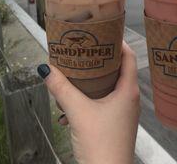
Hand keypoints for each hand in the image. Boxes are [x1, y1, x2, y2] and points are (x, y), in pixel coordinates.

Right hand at [38, 42, 139, 163]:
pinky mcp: (115, 122)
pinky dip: (89, 99)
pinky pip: (103, 102)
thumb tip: (46, 69)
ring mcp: (123, 112)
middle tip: (85, 49)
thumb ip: (61, 89)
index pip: (129, 56)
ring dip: (92, 81)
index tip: (104, 31)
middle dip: (100, 59)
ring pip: (109, 87)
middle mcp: (129, 98)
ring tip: (75, 74)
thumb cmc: (101, 145)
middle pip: (118, 69)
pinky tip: (70, 106)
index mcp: (128, 90)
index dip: (118, 41)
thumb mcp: (78, 111)